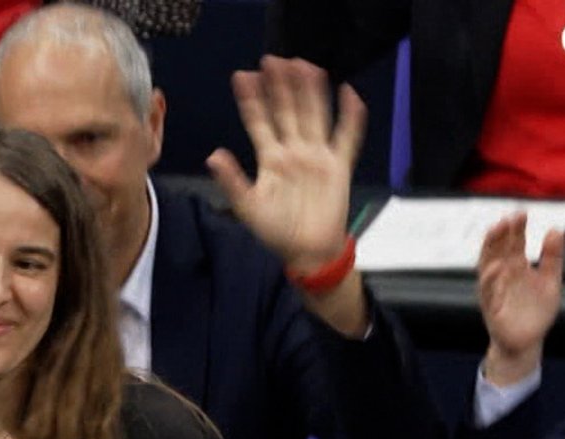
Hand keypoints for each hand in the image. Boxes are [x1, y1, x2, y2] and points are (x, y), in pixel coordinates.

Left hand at [207, 57, 363, 274]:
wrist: (308, 252)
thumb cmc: (277, 232)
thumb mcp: (248, 207)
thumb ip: (232, 180)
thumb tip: (213, 155)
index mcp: (270, 159)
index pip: (258, 122)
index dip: (251, 100)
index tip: (243, 76)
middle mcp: (293, 152)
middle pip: (287, 111)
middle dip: (280, 87)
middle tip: (272, 60)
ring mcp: (316, 156)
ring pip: (314, 115)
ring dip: (310, 92)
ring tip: (304, 65)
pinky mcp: (338, 166)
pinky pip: (346, 137)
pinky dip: (350, 116)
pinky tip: (348, 93)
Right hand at [476, 213, 564, 382]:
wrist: (528, 342)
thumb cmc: (536, 312)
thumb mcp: (551, 281)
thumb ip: (553, 257)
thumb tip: (555, 229)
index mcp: (515, 267)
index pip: (513, 242)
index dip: (516, 228)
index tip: (521, 212)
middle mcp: (502, 275)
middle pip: (498, 249)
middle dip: (502, 233)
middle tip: (508, 217)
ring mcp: (495, 290)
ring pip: (487, 265)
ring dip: (490, 248)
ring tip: (496, 230)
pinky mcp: (492, 308)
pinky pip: (489, 292)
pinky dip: (491, 280)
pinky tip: (497, 267)